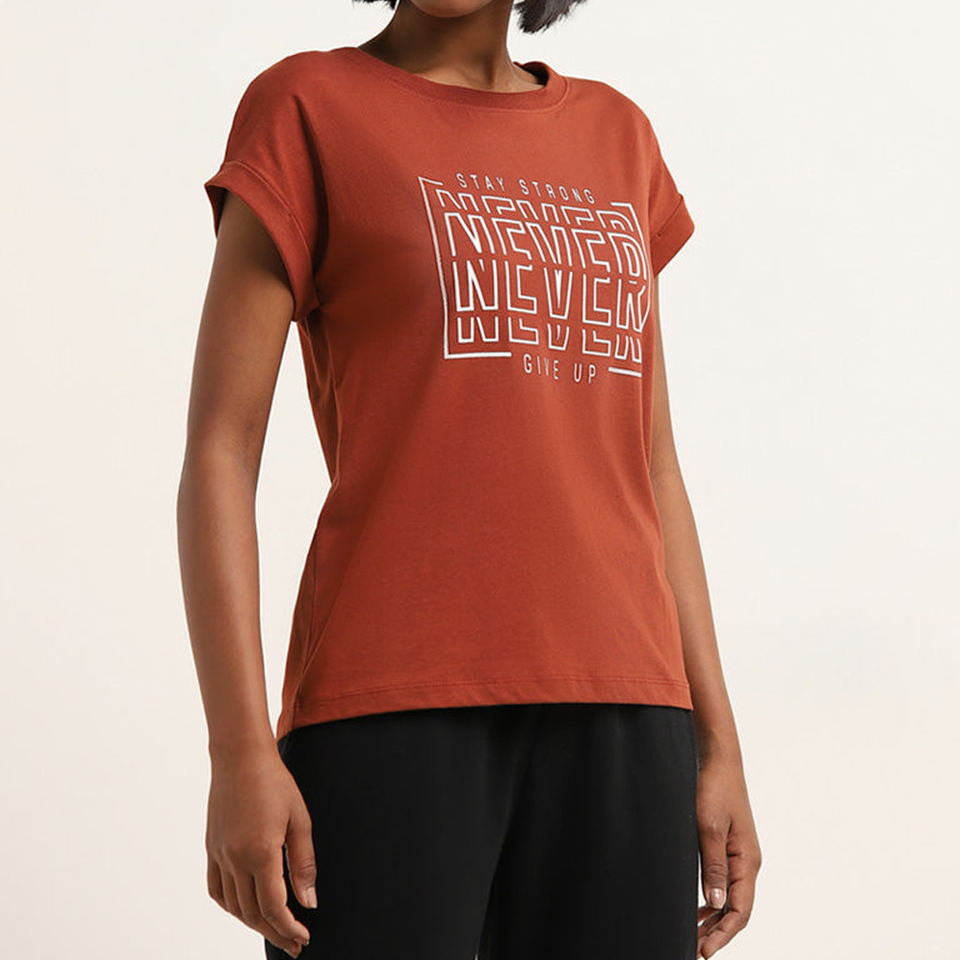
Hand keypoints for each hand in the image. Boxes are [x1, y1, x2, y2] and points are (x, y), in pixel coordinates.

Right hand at [205, 744, 316, 956]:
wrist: (240, 757)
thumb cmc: (275, 783)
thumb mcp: (300, 820)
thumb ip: (304, 864)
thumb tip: (309, 902)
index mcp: (261, 852)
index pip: (274, 907)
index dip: (289, 928)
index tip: (303, 937)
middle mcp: (235, 859)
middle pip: (253, 914)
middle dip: (275, 933)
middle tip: (294, 943)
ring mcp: (219, 855)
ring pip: (233, 906)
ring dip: (254, 924)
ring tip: (274, 929)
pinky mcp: (211, 848)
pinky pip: (217, 889)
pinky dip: (231, 906)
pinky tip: (245, 909)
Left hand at [695, 753, 761, 957]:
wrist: (718, 760)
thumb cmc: (715, 789)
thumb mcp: (709, 828)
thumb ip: (712, 867)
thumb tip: (714, 904)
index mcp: (748, 861)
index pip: (740, 911)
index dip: (723, 934)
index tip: (704, 951)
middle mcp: (747, 862)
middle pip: (737, 910)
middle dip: (717, 933)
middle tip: (695, 950)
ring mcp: (739, 854)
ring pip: (730, 898)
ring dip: (714, 919)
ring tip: (693, 935)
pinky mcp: (728, 846)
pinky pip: (724, 882)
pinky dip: (712, 900)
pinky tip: (697, 907)